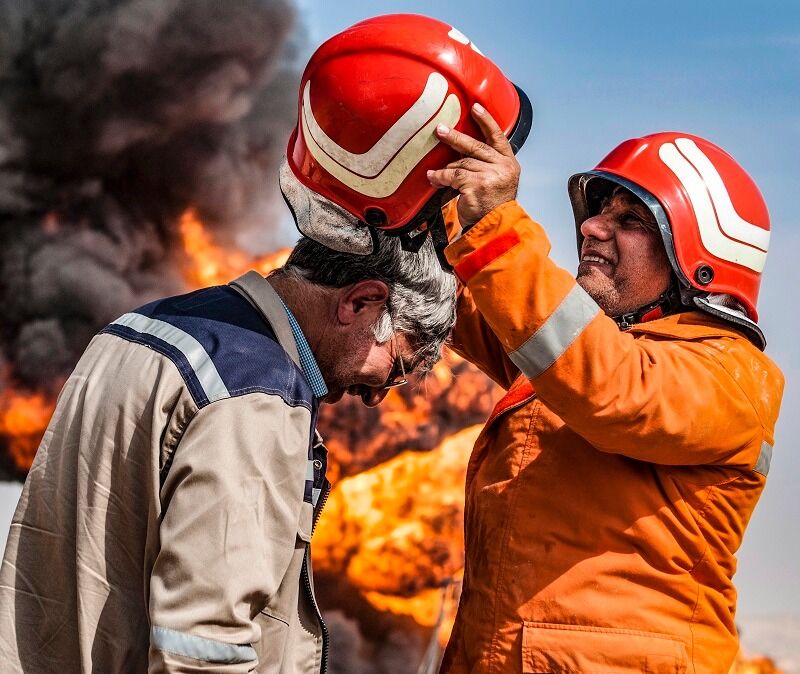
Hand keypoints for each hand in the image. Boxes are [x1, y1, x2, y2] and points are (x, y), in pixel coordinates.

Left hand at [427, 102, 520, 229]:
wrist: (496, 227)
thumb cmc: (493, 207)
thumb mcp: (497, 181)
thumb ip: (486, 165)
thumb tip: (460, 154)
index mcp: (509, 163)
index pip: (498, 136)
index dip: (486, 121)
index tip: (476, 107)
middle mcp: (502, 167)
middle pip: (476, 146)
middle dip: (455, 138)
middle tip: (440, 130)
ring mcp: (490, 175)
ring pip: (462, 163)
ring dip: (446, 168)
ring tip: (434, 173)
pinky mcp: (477, 184)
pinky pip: (453, 176)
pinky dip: (441, 178)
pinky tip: (434, 179)